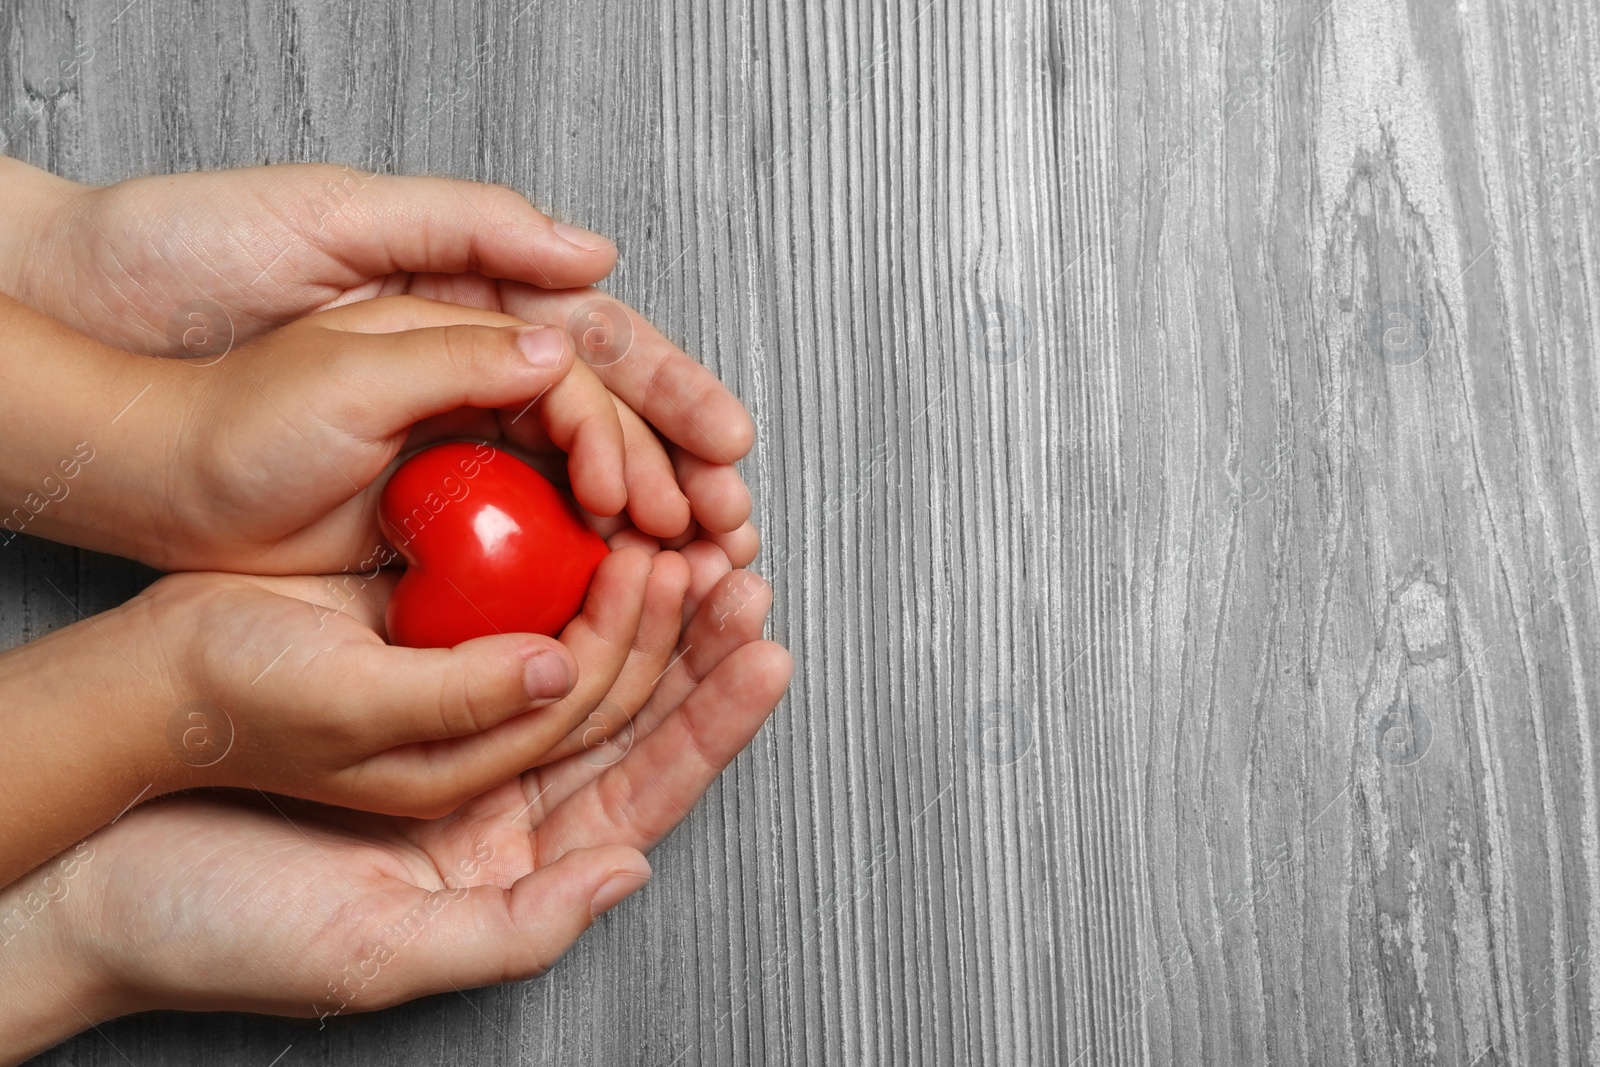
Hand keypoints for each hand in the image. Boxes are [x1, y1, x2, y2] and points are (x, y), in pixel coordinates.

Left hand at [0, 291, 663, 572]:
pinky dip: (584, 565)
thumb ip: (468, 244)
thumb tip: (588, 270)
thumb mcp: (336, 238)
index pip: (597, 351)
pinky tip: (625, 590)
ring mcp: (460, 451)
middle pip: (609, 420)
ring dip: (649, 524)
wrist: (137, 432)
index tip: (719, 451)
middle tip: (734, 525)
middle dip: (681, 470)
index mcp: (471, 305)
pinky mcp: (434, 518)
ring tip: (706, 568)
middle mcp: (478, 376)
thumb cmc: (214, 303)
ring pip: (580, 485)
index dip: (668, 400)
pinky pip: (530, 538)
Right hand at [0, 572, 787, 1061]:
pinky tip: (585, 529)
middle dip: (689, 644)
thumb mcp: (372, 952)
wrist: (86, 866)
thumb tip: (630, 871)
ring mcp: (447, 734)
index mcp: (504, 871)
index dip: (708, 724)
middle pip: (623, 714)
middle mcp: (491, 804)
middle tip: (735, 569)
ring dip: (632, 599)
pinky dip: (545, 576)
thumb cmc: (214, 926)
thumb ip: (514, 925)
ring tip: (685, 539)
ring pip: (570, 657)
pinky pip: (497, 622)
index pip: (640, 791)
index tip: (764, 654)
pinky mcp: (398, 680)